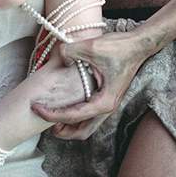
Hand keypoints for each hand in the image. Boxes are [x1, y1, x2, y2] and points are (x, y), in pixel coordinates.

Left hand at [31, 31, 149, 139]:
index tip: (36, 107)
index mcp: (104, 102)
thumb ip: (70, 51)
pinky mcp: (106, 98)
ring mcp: (107, 104)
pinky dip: (75, 116)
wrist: (139, 44)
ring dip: (68, 125)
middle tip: (42, 119)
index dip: (51, 114)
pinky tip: (64, 103)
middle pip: (81, 131)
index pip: (72, 116)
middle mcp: (106, 107)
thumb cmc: (120, 47)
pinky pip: (89, 115)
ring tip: (51, 115)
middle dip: (61, 130)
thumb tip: (57, 55)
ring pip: (86, 126)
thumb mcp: (91, 47)